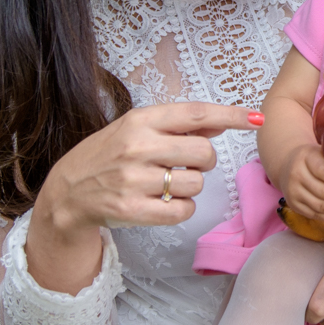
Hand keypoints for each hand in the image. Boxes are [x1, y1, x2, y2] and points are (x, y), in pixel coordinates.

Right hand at [27, 102, 261, 292]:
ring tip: (166, 183)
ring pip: (196, 184)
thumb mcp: (136, 130)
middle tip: (184, 164)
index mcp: (141, 120)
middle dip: (203, 162)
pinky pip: (183, 211)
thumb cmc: (108, 155)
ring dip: (191, 187)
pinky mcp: (132, 209)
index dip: (230, 116)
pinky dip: (181, 209)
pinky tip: (163, 202)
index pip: (196, 114)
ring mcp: (134, 179)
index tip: (256, 118)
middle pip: (203, 154)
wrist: (67, 192)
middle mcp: (137, 146)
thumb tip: (220, 124)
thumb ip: (177, 126)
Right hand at [280, 143, 323, 221]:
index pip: (322, 171)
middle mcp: (296, 175)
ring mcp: (293, 192)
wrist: (287, 164)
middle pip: (323, 191)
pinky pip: (314, 214)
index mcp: (305, 158)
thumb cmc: (312, 158)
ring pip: (319, 205)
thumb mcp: (321, 151)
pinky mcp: (294, 205)